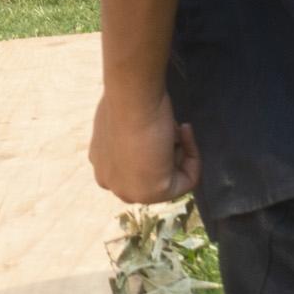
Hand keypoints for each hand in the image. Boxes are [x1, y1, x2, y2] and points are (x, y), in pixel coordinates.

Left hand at [90, 82, 196, 205]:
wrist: (131, 98)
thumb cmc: (127, 99)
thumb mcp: (125, 117)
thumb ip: (132, 134)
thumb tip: (147, 137)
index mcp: (100, 162)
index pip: (134, 162)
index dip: (155, 141)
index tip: (163, 122)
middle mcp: (109, 181)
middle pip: (151, 172)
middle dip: (167, 149)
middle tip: (171, 126)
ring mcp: (128, 191)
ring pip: (168, 177)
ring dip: (178, 149)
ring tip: (171, 125)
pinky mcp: (151, 194)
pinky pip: (186, 181)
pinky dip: (193, 156)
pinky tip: (184, 131)